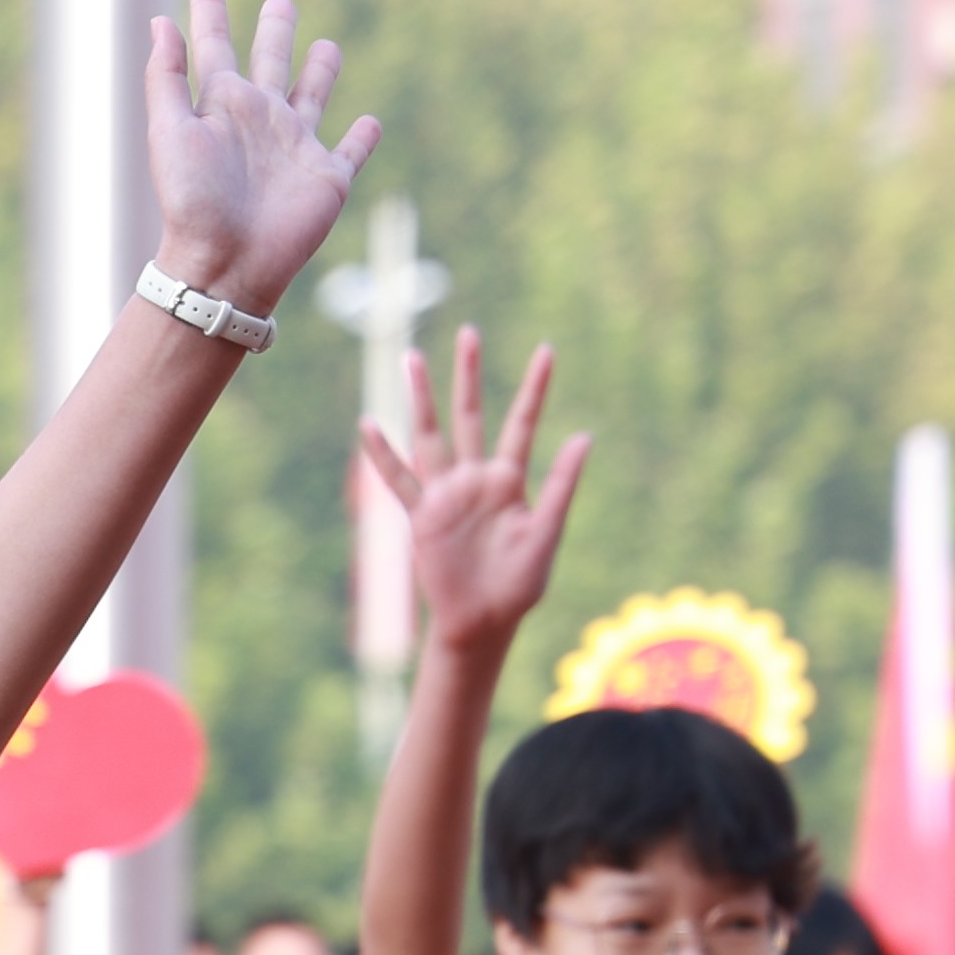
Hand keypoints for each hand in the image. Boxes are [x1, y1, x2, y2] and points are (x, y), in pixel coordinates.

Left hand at [146, 0, 377, 314]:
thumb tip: (160, 21)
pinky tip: (370, 121)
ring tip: (326, 47)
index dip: (209, 11)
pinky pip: (351, 151)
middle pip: (272, 61)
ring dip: (321, 72)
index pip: (215, 44)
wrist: (224, 264)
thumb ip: (167, 77)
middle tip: (280, 3)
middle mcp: (260, 120)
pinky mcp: (327, 179)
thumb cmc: (192, 202)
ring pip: (313, 96)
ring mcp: (296, 148)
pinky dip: (363, 137)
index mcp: (221, 105)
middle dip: (275, 31)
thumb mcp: (170, 132)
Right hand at [355, 327, 590, 661]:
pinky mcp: (421, 516)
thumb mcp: (547, 532)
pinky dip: (382, 454)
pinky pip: (399, 480)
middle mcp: (475, 479)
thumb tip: (585, 435)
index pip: (523, 423)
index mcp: (510, 481)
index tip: (547, 349)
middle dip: (469, 375)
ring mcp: (445, 495)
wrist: (482, 622)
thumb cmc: (519, 585)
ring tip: (412, 356)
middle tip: (470, 332)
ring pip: (430, 435)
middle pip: (470, 415)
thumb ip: (562, 484)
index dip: (535, 387)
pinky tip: (368, 425)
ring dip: (422, 397)